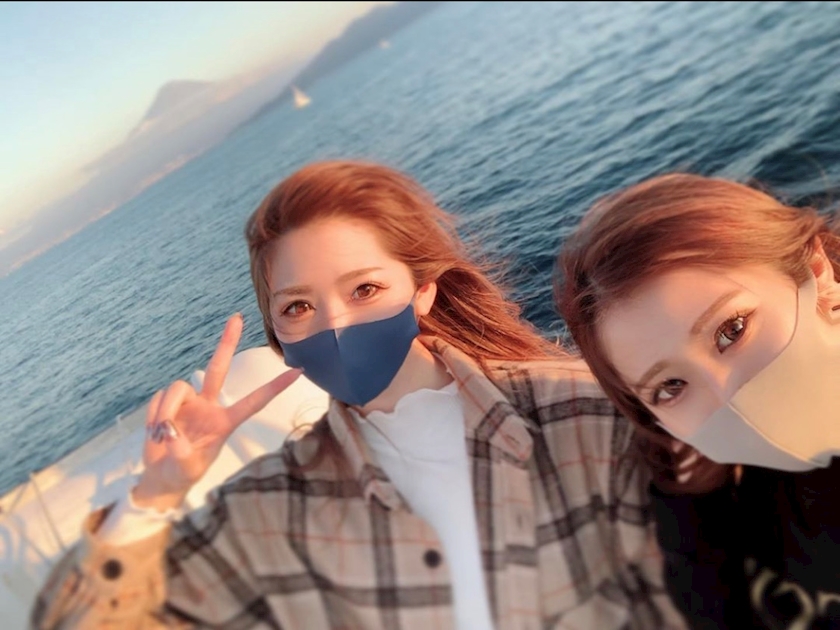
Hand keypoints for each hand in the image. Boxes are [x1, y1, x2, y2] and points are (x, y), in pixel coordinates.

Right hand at [133, 314, 300, 509]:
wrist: (162, 477)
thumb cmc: (183, 472)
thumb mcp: (187, 469)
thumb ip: (182, 454)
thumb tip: (173, 438)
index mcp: (225, 422)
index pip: (254, 401)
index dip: (275, 387)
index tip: (298, 371)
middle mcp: (208, 406)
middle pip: (218, 367)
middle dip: (227, 342)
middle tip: (238, 317)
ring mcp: (188, 402)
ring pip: (176, 388)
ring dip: (165, 411)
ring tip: (161, 435)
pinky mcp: (168, 403)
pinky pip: (159, 399)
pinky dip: (153, 416)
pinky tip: (155, 432)